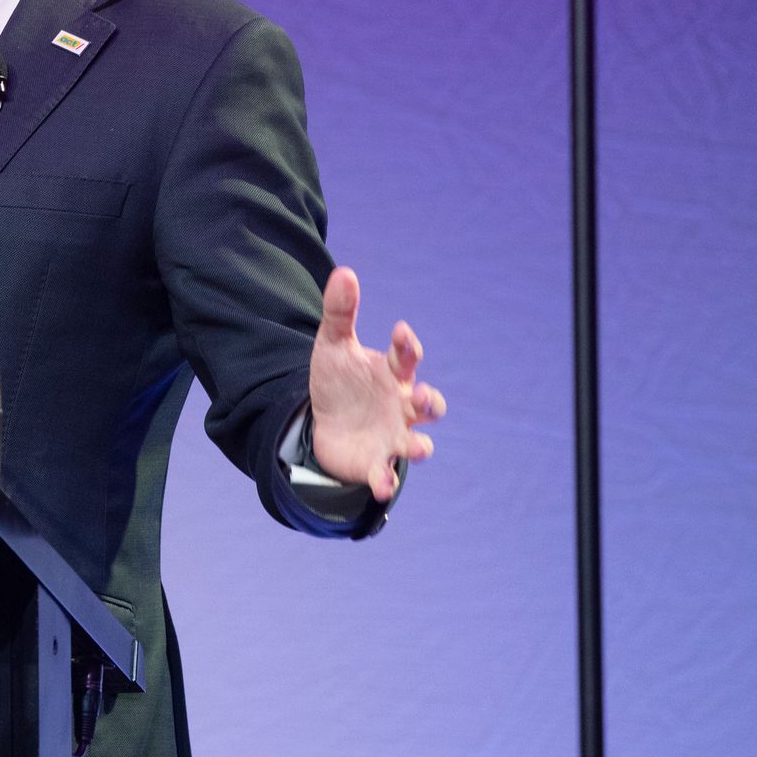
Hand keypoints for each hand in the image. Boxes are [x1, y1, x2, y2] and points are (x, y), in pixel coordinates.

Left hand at [308, 266, 444, 501]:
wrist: (324, 423)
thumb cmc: (339, 381)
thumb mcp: (333, 345)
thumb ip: (340, 312)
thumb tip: (344, 271)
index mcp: (392, 373)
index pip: (407, 355)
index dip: (407, 344)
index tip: (400, 331)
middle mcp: (401, 405)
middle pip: (428, 404)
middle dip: (431, 401)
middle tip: (422, 397)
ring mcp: (392, 435)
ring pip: (417, 444)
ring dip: (418, 447)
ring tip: (414, 448)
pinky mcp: (376, 462)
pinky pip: (385, 474)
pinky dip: (385, 481)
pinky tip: (380, 485)